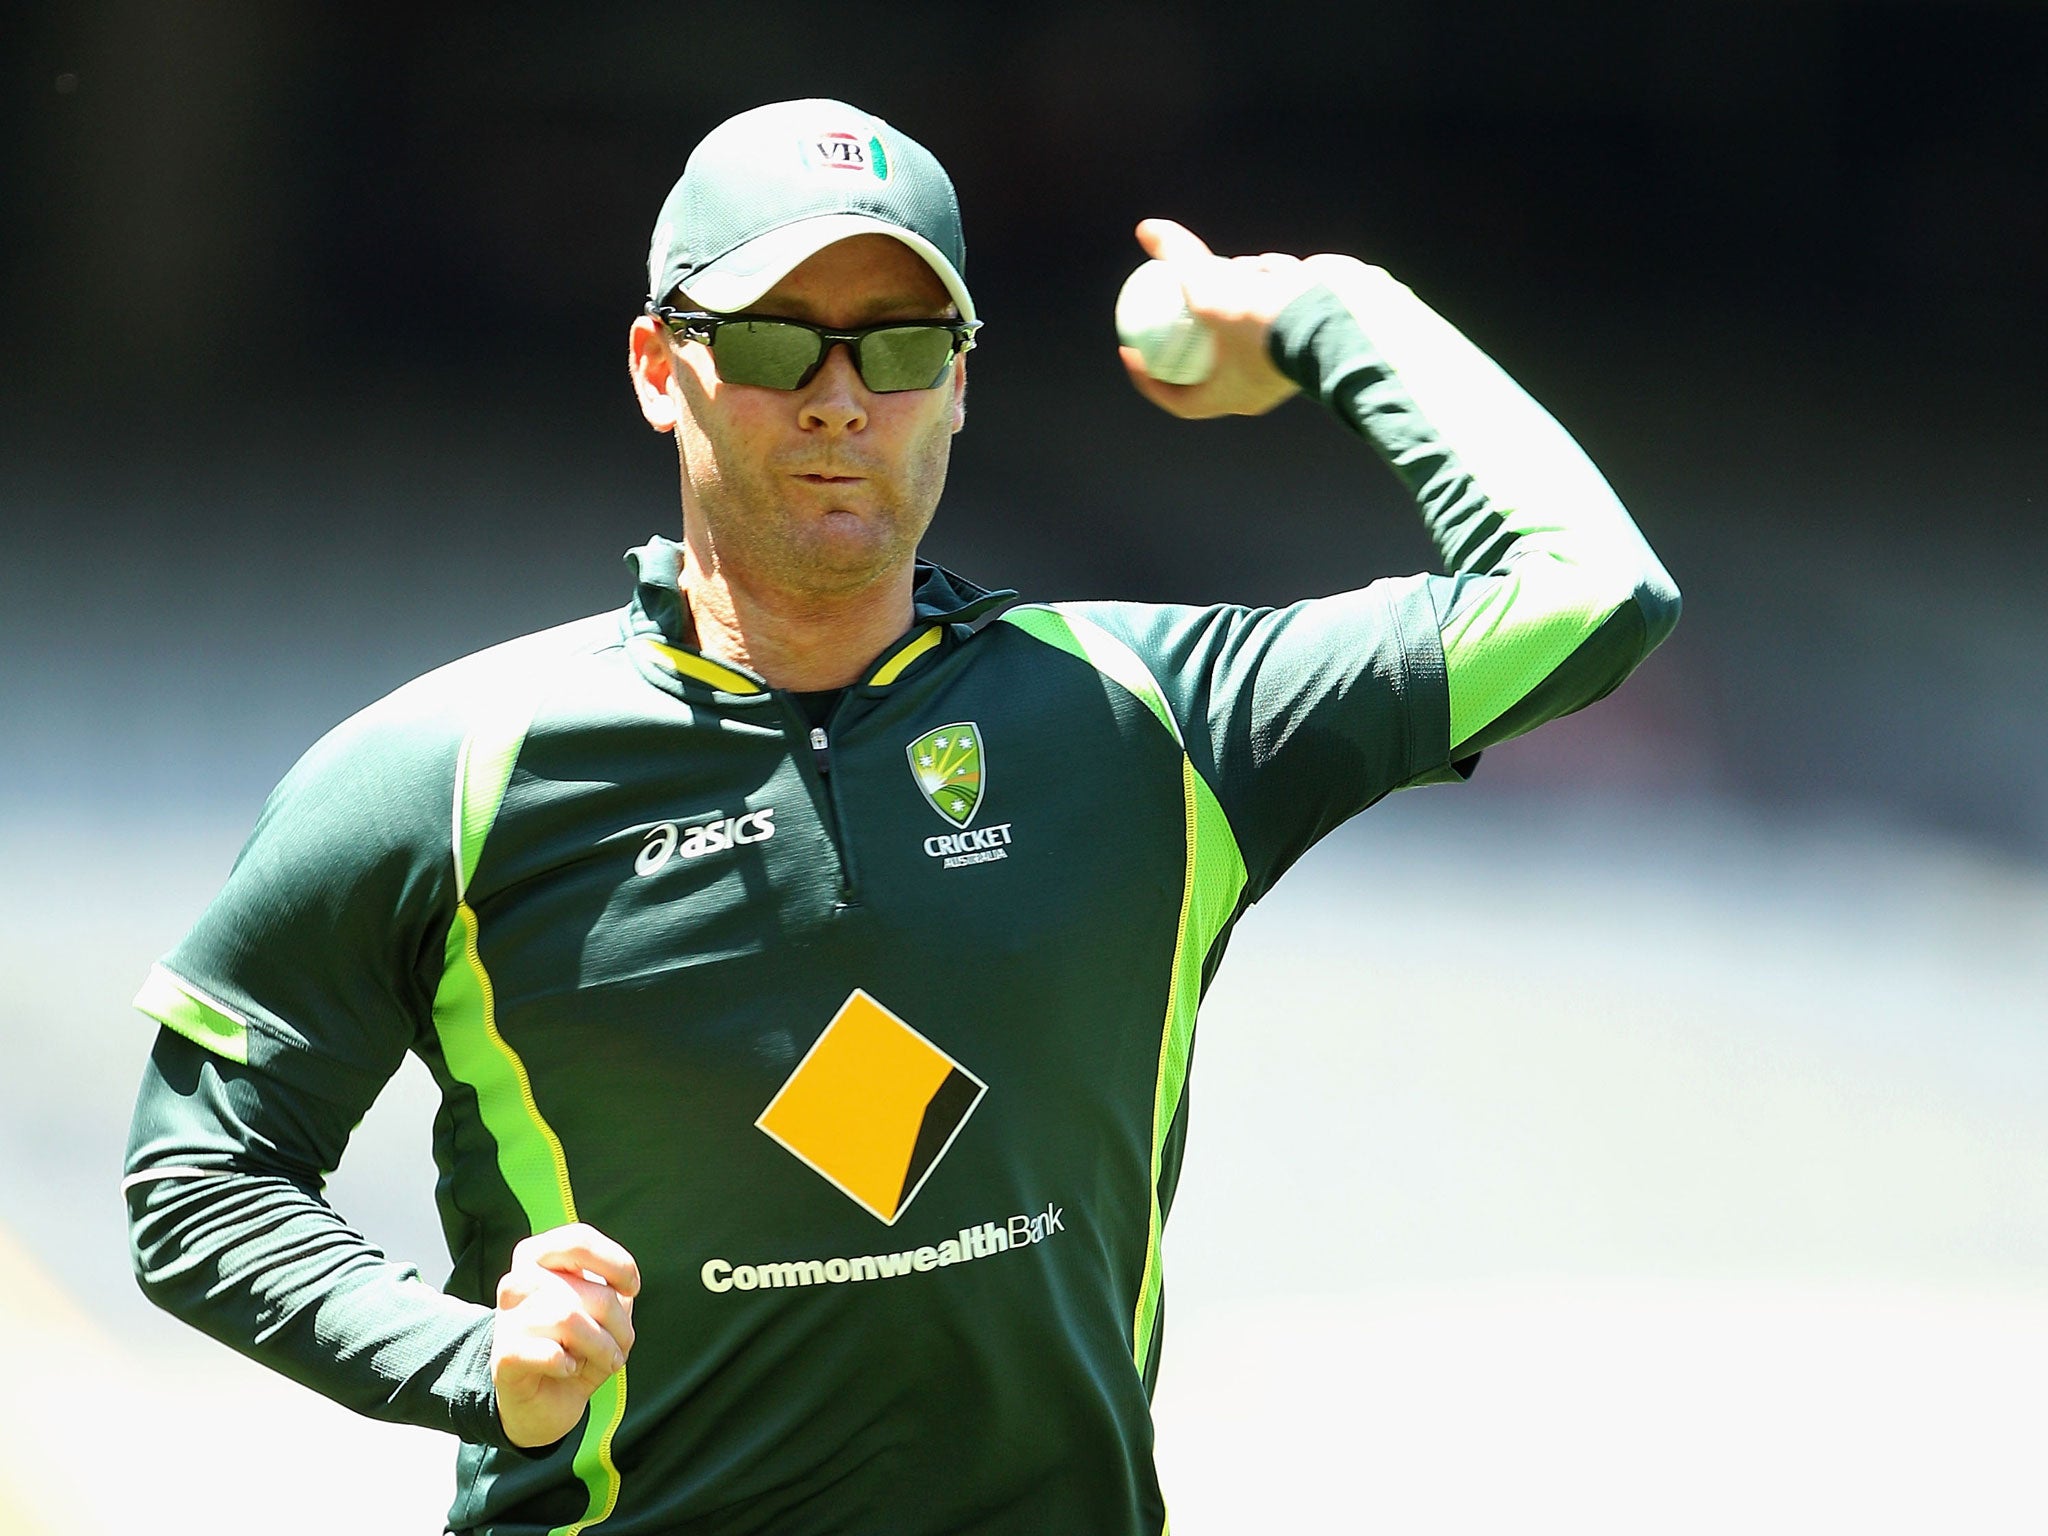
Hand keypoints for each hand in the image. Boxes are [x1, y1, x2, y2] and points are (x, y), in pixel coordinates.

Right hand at [490, 1222, 640, 1448]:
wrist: (544, 1399)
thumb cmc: (577, 1345)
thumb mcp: (600, 1311)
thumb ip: (610, 1289)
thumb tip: (621, 1293)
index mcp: (538, 1256)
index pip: (579, 1240)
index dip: (617, 1262)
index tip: (632, 1288)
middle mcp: (517, 1281)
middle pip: (584, 1287)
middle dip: (619, 1322)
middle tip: (623, 1344)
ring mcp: (507, 1320)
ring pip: (569, 1318)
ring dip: (602, 1347)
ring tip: (607, 1361)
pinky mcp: (504, 1357)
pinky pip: (549, 1352)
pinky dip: (569, 1365)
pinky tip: (569, 1369)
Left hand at [1119, 218, 1314, 419]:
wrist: (1337, 316)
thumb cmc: (1265, 318)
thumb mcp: (1208, 288)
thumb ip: (1178, 260)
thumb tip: (1147, 230)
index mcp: (1232, 396)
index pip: (1180, 398)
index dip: (1150, 378)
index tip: (1131, 348)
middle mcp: (1258, 381)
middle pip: (1211, 351)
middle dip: (1196, 318)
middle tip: (1175, 293)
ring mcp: (1282, 355)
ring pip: (1245, 318)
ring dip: (1238, 290)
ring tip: (1239, 272)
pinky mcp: (1303, 330)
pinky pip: (1275, 305)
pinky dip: (1268, 285)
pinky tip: (1273, 269)